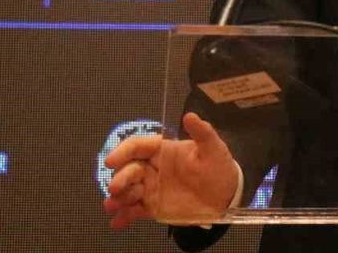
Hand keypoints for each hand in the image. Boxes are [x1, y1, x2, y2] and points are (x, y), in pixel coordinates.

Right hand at [103, 112, 239, 229]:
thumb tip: (189, 116)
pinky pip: (134, 211)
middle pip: (129, 170)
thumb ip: (202, 133)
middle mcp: (152, 168)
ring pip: (127, 191)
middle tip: (115, 187)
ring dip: (118, 197)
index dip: (122, 152)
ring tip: (113, 205)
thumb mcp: (213, 148)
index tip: (111, 160)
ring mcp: (150, 188)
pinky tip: (117, 222)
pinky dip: (124, 217)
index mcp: (162, 150)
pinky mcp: (152, 207)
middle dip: (119, 177)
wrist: (226, 196)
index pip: (137, 146)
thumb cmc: (217, 167)